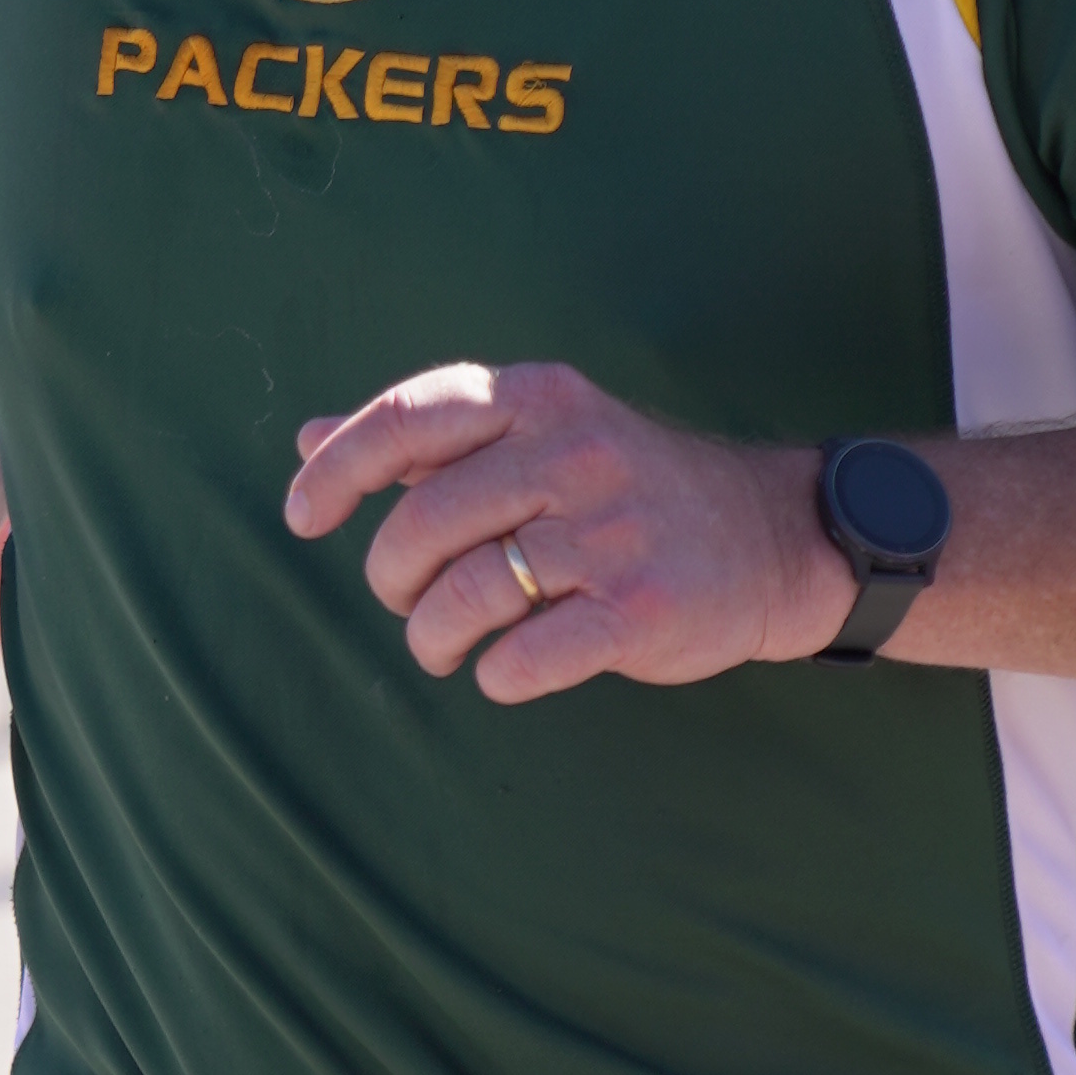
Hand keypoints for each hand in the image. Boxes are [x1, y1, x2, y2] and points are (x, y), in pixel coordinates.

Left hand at [284, 360, 841, 693]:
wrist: (773, 538)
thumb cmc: (629, 490)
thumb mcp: (539, 435)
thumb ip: (427, 441)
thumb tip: (307, 438)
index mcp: (540, 399)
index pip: (408, 418)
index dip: (337, 471)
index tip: (302, 518)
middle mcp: (575, 453)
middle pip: (423, 524)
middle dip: (391, 578)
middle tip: (405, 599)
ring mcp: (610, 533)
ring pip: (462, 598)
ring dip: (431, 637)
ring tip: (444, 645)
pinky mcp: (638, 611)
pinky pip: (521, 659)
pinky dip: (494, 675)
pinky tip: (506, 669)